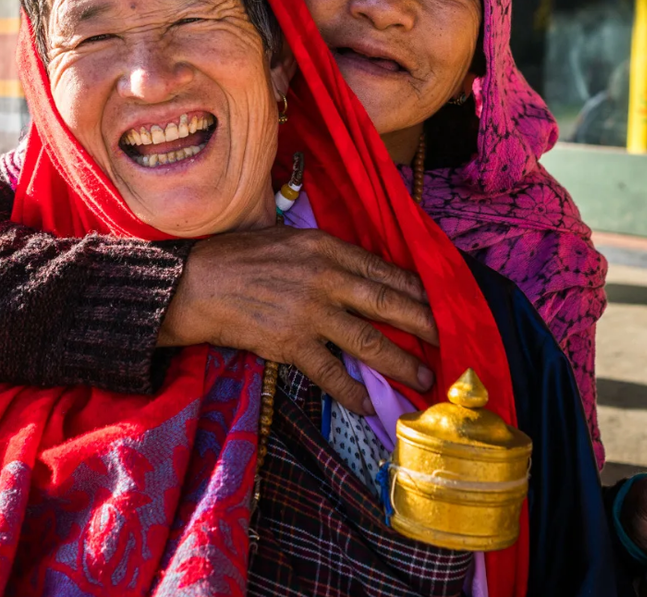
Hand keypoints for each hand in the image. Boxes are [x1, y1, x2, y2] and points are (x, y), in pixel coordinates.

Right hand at [160, 225, 437, 414]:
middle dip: (425, 325)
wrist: (196, 284)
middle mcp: (326, 279)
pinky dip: (352, 392)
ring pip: (369, 342)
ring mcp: (310, 313)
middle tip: (450, 340)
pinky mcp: (290, 344)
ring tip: (424, 379)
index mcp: (328, 249)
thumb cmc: (241, 257)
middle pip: (389, 304)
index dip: (418, 291)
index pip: (385, 271)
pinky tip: (370, 407)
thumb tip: (367, 274)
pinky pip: (331, 373)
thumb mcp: (291, 240)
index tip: (440, 304)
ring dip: (402, 363)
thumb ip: (329, 255)